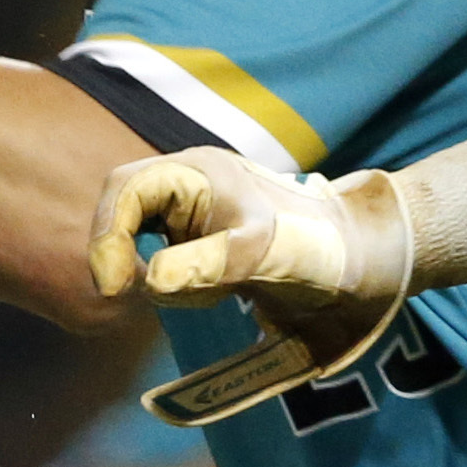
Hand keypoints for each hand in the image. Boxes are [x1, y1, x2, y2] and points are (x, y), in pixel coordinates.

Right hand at [90, 150, 415, 432]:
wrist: (359, 261)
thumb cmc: (315, 248)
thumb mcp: (264, 255)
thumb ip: (208, 265)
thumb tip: (149, 282)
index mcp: (197, 171)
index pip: (123, 189)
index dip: (106, 235)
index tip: (116, 285)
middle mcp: (189, 184)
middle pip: (122, 212)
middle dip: (126, 256)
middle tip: (140, 295)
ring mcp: (193, 211)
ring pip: (140, 241)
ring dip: (158, 274)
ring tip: (209, 292)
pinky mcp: (201, 240)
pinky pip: (165, 261)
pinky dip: (176, 284)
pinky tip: (215, 295)